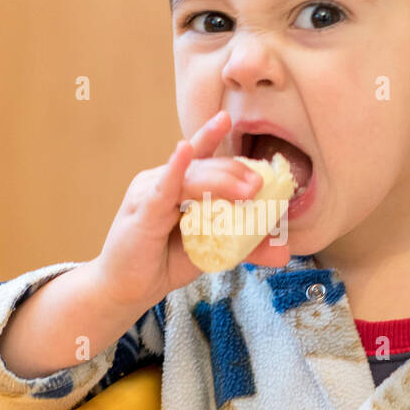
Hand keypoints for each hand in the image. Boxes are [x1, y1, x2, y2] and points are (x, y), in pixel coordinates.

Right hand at [95, 109, 291, 310]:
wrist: (127, 290)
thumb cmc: (164, 262)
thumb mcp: (212, 252)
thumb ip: (244, 246)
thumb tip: (283, 250)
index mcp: (178, 185)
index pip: (200, 156)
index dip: (212, 135)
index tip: (228, 119)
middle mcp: (162, 182)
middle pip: (203, 167)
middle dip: (234, 172)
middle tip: (260, 184)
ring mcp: (149, 193)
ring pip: (190, 178)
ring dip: (221, 181)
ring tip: (248, 190)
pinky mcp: (141, 212)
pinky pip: (161, 189)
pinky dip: (174, 170)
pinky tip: (183, 152)